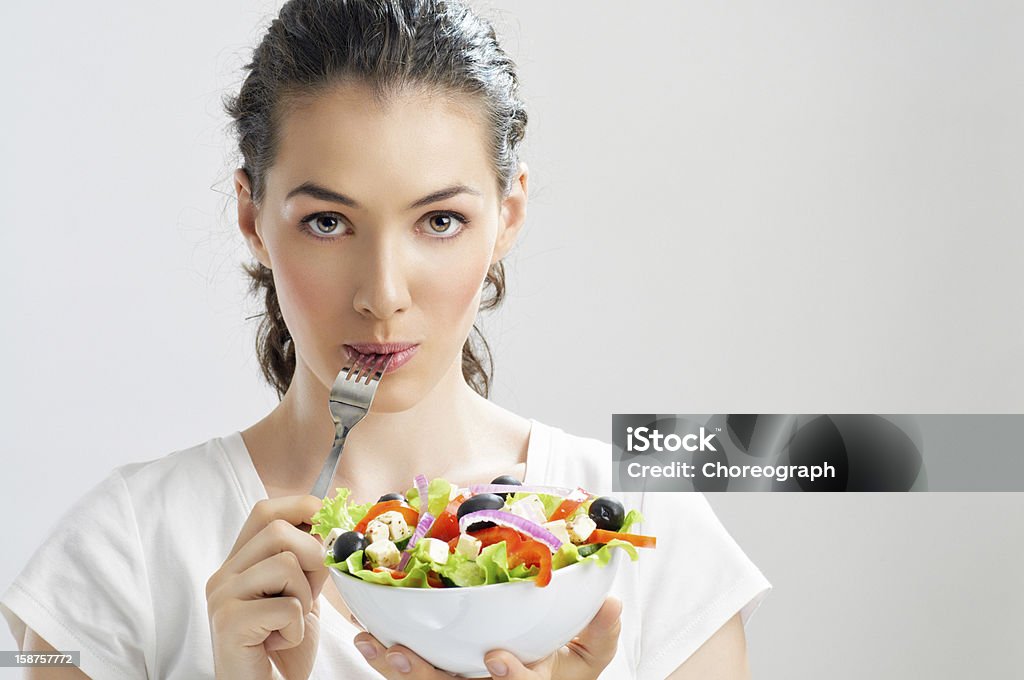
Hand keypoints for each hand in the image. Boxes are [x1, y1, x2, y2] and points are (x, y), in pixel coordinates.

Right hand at [206, 495, 328, 679]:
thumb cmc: (284, 646)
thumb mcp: (301, 592)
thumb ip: (307, 559)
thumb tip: (333, 522)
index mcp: (239, 562)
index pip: (266, 511)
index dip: (302, 508)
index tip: (328, 523)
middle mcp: (223, 575)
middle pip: (279, 531)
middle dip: (312, 558)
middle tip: (308, 594)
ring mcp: (222, 597)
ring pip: (285, 565)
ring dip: (304, 597)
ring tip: (289, 623)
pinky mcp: (229, 623)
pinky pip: (286, 606)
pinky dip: (296, 628)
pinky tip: (280, 642)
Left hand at [352, 596, 622, 678]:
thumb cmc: (561, 671)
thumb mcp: (587, 660)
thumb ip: (599, 634)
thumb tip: (611, 602)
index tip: (495, 657)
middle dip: (426, 678)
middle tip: (403, 653)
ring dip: (397, 669)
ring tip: (375, 644)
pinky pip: (411, 677)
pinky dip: (389, 660)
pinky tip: (370, 640)